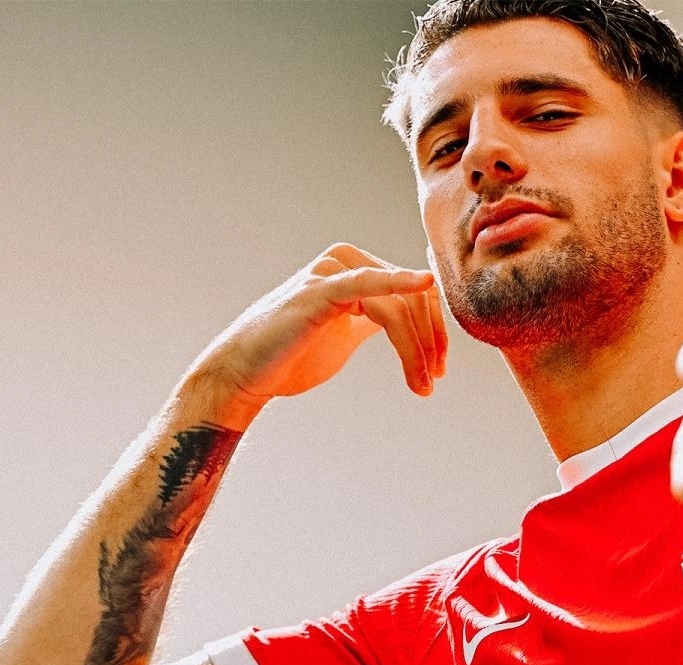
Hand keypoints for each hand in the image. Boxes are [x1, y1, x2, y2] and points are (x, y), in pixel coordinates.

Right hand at [188, 243, 447, 416]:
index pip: (416, 293)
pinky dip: (397, 282)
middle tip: (431, 381)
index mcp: (358, 269)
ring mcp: (331, 272)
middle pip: (413, 298)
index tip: (438, 370)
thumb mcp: (348, 333)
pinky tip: (422, 282)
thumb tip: (417, 324)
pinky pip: (366, 284)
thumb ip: (379, 319)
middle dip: (430, 342)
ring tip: (420, 385)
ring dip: (415, 348)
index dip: (436, 331)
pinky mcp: (319, 290)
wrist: (245, 374)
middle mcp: (347, 261)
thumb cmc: (293, 356)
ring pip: (397, 306)